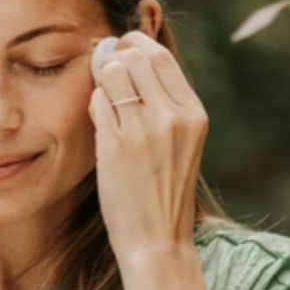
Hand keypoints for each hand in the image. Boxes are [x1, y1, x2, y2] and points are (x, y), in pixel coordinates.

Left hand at [88, 31, 208, 266]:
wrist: (157, 241)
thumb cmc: (164, 193)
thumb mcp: (181, 143)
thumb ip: (164, 103)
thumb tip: (127, 59)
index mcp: (194, 115)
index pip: (162, 57)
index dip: (137, 47)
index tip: (124, 54)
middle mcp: (172, 117)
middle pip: (136, 57)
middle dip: (116, 59)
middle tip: (107, 75)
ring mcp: (143, 130)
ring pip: (112, 74)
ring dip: (103, 83)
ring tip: (107, 106)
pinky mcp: (116, 145)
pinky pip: (97, 101)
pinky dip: (95, 107)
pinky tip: (102, 126)